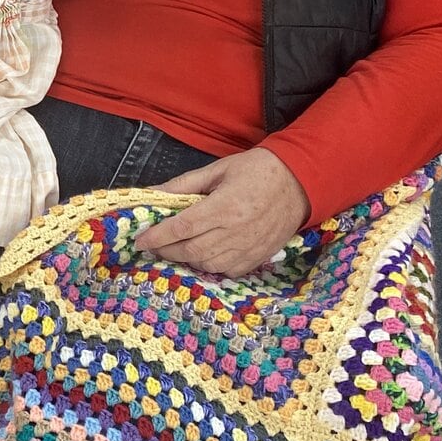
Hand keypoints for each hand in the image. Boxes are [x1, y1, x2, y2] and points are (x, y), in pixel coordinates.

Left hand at [134, 148, 309, 276]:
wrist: (300, 182)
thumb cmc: (257, 171)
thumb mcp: (217, 170)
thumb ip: (183, 185)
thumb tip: (152, 193)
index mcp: (225, 206)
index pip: (181, 228)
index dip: (157, 236)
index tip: (140, 240)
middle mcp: (237, 231)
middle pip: (191, 250)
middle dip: (167, 251)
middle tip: (154, 245)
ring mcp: (250, 247)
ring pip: (207, 264)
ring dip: (186, 260)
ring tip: (176, 249)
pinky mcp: (259, 257)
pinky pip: (228, 271)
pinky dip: (210, 266)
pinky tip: (203, 254)